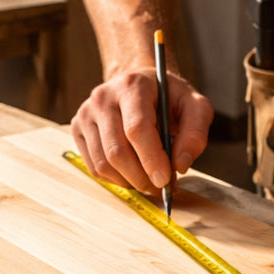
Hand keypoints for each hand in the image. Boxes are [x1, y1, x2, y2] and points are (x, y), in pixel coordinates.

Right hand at [71, 68, 213, 193]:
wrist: (139, 86)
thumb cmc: (168, 98)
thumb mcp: (194, 106)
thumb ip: (195, 133)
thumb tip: (180, 165)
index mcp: (132, 85)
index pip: (137, 129)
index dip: (151, 159)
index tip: (165, 180)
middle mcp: (103, 97)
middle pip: (117, 151)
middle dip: (141, 178)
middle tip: (161, 187)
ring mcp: (86, 113)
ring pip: (103, 164)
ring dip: (130, 182)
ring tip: (149, 180)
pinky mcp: (78, 129)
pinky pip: (94, 168)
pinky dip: (116, 180)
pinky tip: (132, 173)